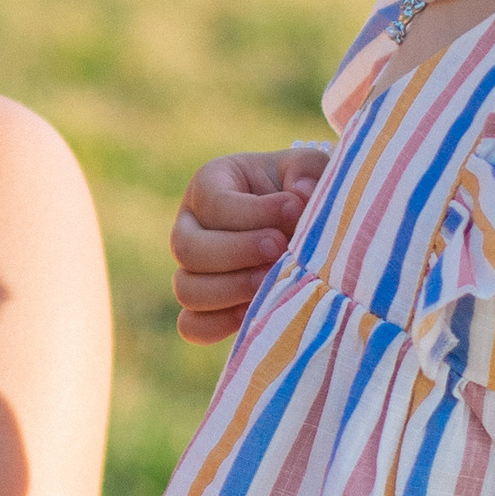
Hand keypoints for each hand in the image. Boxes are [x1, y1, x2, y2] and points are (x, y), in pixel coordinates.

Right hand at [171, 145, 327, 343]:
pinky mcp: (203, 306)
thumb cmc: (301, 191)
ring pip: (186, 290)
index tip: (295, 210)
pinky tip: (256, 310)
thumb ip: (307, 171)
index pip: (213, 202)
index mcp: (208, 185)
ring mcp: (192, 270)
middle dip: (236, 252)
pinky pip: (191, 326)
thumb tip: (298, 197)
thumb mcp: (308, 170)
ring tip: (271, 281)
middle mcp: (189, 227)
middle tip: (279, 248)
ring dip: (230, 290)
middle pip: (186, 248)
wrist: (301, 224)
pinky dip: (219, 325)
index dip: (253, 211)